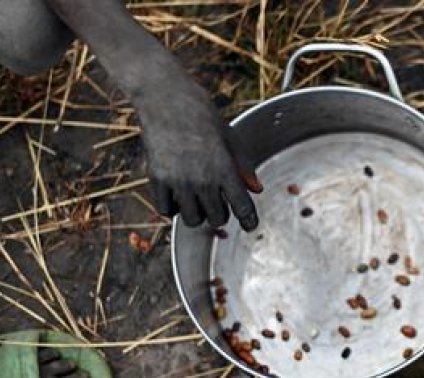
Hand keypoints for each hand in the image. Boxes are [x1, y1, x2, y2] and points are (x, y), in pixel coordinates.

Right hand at [136, 72, 261, 230]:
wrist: (165, 96)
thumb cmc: (201, 115)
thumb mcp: (230, 138)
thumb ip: (244, 166)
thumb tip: (256, 190)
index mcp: (224, 168)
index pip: (242, 207)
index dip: (249, 220)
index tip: (250, 225)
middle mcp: (202, 179)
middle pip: (217, 219)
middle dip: (221, 214)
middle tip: (218, 203)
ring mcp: (178, 180)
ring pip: (192, 220)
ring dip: (198, 214)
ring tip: (197, 201)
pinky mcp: (157, 178)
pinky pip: (166, 211)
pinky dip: (173, 208)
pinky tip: (177, 197)